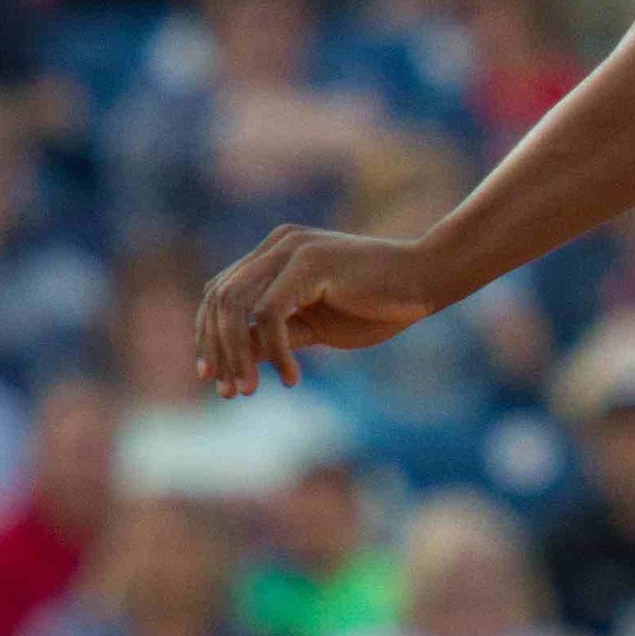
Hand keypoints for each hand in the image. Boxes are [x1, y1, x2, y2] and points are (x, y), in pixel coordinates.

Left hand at [195, 226, 447, 396]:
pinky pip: (269, 314)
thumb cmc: (378, 304)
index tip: (214, 377)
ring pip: (235, 304)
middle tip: (227, 391)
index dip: (209, 336)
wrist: (425, 280)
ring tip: (249, 390)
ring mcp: (291, 249)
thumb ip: (275, 336)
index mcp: (274, 253)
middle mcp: (277, 244)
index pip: (220, 293)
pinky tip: (292, 378)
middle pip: (218, 298)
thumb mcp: (315, 327)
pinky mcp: (309, 263)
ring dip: (236, 354)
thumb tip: (238, 359)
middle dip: (216, 349)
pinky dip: (274, 351)